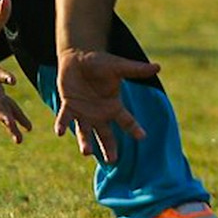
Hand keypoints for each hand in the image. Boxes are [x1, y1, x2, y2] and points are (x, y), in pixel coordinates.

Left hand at [53, 47, 159, 163]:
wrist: (78, 57)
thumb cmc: (100, 62)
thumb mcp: (118, 67)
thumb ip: (136, 70)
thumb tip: (158, 66)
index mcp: (113, 106)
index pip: (126, 121)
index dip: (134, 129)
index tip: (142, 136)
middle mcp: (99, 114)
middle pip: (106, 135)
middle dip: (108, 148)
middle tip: (112, 161)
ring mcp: (83, 112)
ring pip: (85, 132)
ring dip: (85, 142)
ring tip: (86, 152)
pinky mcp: (69, 106)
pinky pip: (65, 118)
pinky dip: (62, 125)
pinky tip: (59, 132)